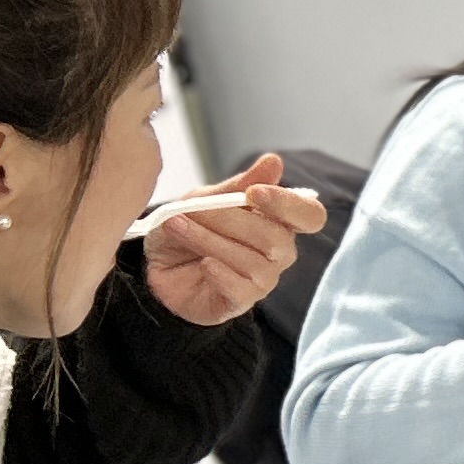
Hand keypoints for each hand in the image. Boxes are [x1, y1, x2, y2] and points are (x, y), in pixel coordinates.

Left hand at [141, 154, 327, 326]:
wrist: (153, 267)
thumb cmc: (187, 230)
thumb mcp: (204, 200)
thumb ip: (238, 186)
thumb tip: (274, 161)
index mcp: (278, 221)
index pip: (310, 216)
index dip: (289, 205)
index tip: (254, 193)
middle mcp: (278, 252)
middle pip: (276, 238)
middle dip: (230, 220)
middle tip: (194, 210)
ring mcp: (262, 279)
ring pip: (254, 262)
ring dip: (211, 241)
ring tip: (178, 228)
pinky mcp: (241, 301)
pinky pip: (241, 289)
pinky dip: (219, 273)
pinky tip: (202, 264)